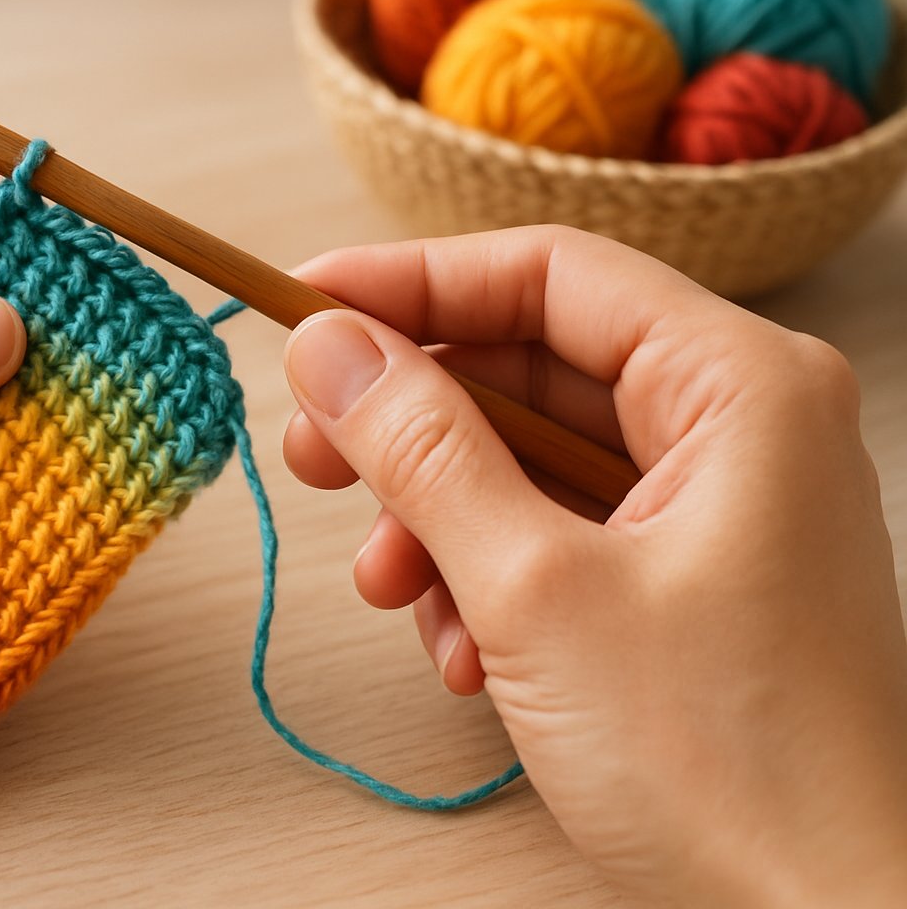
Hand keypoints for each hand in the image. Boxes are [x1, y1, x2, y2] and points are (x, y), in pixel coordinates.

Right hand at [281, 226, 906, 905]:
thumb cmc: (727, 765)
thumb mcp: (534, 590)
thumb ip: (422, 450)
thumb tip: (328, 348)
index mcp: (737, 387)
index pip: (548, 274)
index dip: (410, 283)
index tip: (301, 311)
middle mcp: (735, 427)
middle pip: (529, 368)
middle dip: (411, 424)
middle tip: (313, 457)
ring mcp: (714, 507)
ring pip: (530, 462)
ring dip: (439, 522)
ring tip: (392, 594)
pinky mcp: (687, 579)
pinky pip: (556, 536)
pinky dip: (487, 580)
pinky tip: (466, 656)